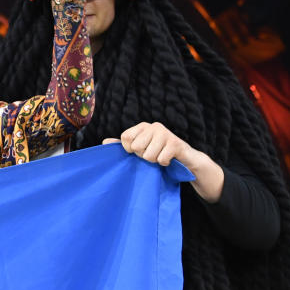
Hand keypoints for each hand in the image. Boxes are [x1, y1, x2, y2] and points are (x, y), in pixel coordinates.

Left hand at [103, 121, 224, 201]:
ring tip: (160, 155)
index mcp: (143, 126)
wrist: (185, 158)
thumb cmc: (158, 152)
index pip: (125, 138)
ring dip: (154, 161)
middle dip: (143, 156)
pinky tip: (169, 159)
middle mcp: (154, 126)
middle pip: (136, 147)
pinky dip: (164, 163)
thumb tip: (104, 142)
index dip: (129, 149)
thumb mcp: (139, 148)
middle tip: (152, 154)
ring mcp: (166, 134)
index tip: (137, 151)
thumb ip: (123, 145)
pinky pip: (161, 159)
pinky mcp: (176, 144)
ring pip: (148, 155)